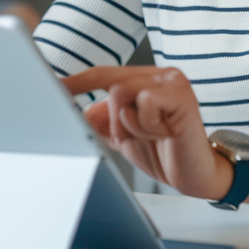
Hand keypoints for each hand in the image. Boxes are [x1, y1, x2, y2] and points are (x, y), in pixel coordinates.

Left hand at [62, 66, 229, 200]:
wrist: (195, 175)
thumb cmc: (162, 152)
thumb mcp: (122, 135)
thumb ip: (100, 119)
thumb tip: (72, 108)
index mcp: (147, 79)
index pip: (105, 73)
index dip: (79, 81)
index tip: (53, 86)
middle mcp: (162, 74)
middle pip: (112, 82)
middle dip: (113, 119)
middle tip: (128, 138)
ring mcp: (174, 82)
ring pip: (124, 92)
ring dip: (130, 124)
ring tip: (151, 135)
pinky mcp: (183, 96)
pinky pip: (145, 104)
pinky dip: (147, 126)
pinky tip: (165, 134)